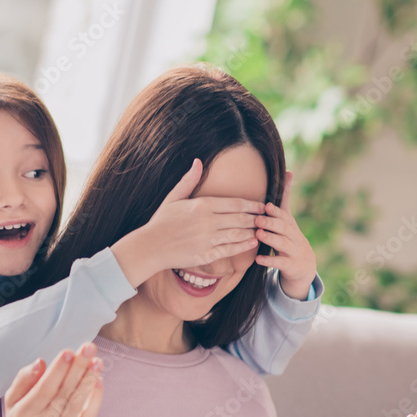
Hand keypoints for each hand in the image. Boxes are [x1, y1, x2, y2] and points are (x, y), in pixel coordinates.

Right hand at [4, 342, 103, 416]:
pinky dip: (95, 398)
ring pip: (77, 403)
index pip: (43, 389)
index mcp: (24, 413)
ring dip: (89, 379)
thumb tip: (41, 362)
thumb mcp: (12, 399)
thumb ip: (24, 379)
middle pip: (63, 393)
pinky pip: (88, 416)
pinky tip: (98, 380)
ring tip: (97, 361)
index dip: (57, 370)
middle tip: (89, 347)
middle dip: (78, 368)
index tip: (68, 352)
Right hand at [110, 158, 265, 287]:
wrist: (150, 246)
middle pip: (240, 218)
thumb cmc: (161, 221)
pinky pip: (230, 250)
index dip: (252, 205)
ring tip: (262, 229)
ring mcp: (208, 239)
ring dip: (252, 231)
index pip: (235, 203)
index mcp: (202, 205)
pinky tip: (252, 242)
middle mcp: (208, 222)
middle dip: (256, 218)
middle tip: (267, 218)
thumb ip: (189, 180)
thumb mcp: (173, 198)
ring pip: (238, 234)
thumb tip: (198, 162)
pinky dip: (243, 246)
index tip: (262, 205)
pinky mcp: (206, 255)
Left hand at [253, 170, 316, 299]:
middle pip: (284, 228)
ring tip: (258, 235)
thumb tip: (288, 171)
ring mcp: (294, 251)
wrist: (304, 267)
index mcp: (290, 224)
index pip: (284, 216)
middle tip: (257, 220)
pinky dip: (270, 261)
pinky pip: (280, 263)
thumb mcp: (288, 219)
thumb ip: (285, 198)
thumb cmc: (290, 238)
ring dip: (270, 239)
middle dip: (271, 223)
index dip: (276, 211)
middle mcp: (294, 236)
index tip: (266, 206)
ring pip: (283, 244)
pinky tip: (258, 259)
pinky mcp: (291, 266)